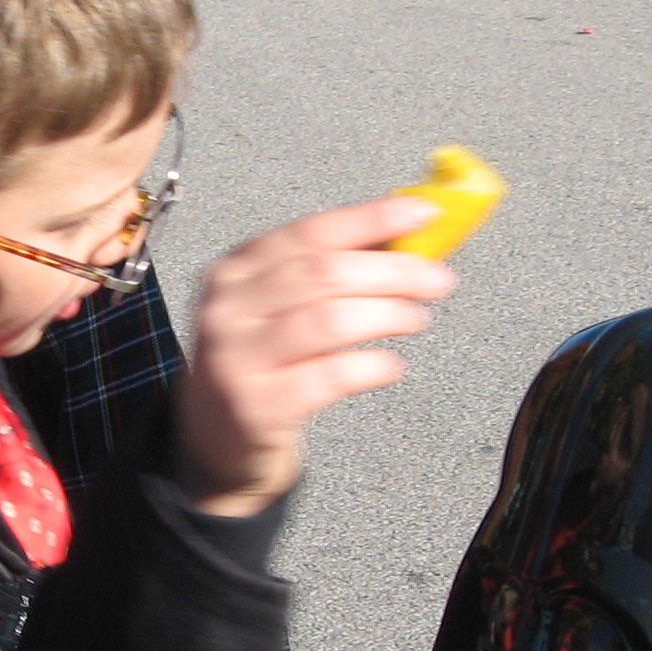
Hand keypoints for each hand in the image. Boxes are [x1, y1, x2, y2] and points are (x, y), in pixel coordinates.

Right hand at [174, 195, 452, 517]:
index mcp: (236, 270)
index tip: (421, 214)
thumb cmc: (261, 360)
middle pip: (325, 274)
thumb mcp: (276, 305)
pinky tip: (391, 365)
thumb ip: (328, 269)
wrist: (214, 435)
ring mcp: (238, 358)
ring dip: (388, 315)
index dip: (370, 219)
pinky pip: (330, 377)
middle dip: (393, 271)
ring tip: (416, 318)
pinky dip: (372, 367)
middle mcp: (229, 308)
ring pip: (329, 321)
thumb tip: (403, 237)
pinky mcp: (257, 405)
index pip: (311, 233)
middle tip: (436, 279)